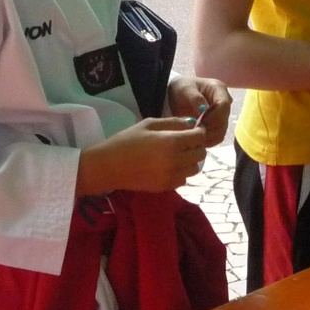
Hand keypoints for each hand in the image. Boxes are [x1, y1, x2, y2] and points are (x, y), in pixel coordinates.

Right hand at [77, 117, 209, 194]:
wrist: (108, 166)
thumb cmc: (126, 141)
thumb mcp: (148, 124)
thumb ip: (172, 122)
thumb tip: (192, 124)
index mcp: (171, 142)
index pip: (199, 137)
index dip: (198, 131)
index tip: (192, 130)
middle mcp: (175, 160)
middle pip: (201, 154)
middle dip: (196, 146)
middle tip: (185, 142)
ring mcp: (172, 176)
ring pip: (195, 168)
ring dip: (190, 160)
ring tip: (177, 155)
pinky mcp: (166, 187)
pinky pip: (184, 179)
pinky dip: (181, 172)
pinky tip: (169, 166)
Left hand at [166, 75, 231, 145]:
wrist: (178, 93)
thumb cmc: (181, 88)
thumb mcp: (184, 88)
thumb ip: (195, 98)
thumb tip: (204, 110)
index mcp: (218, 89)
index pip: (223, 105)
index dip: (214, 117)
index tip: (200, 124)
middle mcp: (224, 101)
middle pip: (224, 119)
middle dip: (211, 130)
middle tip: (195, 135)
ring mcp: (222, 114)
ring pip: (222, 130)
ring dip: (210, 137)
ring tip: (195, 139)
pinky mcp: (218, 124)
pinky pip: (217, 136)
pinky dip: (209, 140)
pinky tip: (197, 141)